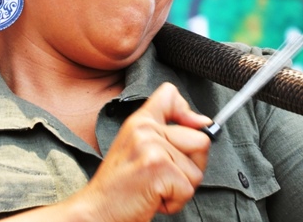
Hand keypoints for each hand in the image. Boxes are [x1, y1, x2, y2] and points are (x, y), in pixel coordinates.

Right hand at [77, 82, 211, 221]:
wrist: (97, 211)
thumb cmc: (120, 186)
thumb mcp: (138, 148)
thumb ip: (166, 130)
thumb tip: (204, 122)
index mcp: (140, 121)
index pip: (171, 93)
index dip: (187, 113)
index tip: (182, 134)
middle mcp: (145, 129)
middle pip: (201, 140)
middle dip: (191, 166)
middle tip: (162, 176)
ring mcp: (152, 147)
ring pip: (197, 170)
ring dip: (181, 187)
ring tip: (154, 187)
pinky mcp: (158, 168)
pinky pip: (188, 189)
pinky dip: (175, 202)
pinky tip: (152, 198)